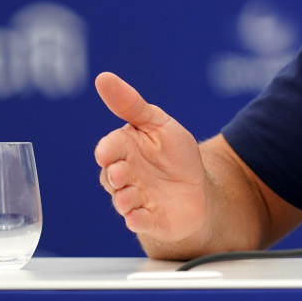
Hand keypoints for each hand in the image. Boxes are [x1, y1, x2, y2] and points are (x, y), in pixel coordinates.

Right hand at [93, 72, 208, 244]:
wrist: (198, 187)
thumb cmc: (174, 154)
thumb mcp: (158, 124)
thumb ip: (131, 104)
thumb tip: (103, 77)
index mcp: (125, 151)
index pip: (109, 150)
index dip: (109, 151)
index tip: (108, 152)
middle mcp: (126, 176)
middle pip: (112, 177)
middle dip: (116, 175)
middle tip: (122, 172)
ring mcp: (136, 200)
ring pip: (122, 201)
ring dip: (124, 199)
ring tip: (130, 196)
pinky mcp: (150, 220)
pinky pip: (138, 222)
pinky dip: (137, 221)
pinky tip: (137, 218)